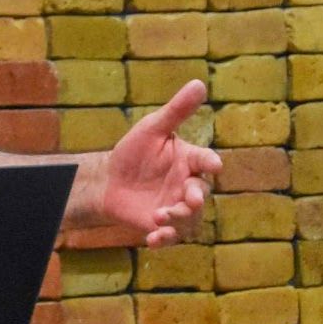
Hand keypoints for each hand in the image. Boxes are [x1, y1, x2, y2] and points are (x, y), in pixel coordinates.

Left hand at [84, 80, 221, 247]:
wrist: (109, 181)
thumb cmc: (133, 152)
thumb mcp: (152, 129)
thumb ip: (176, 111)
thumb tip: (199, 83)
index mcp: (190, 160)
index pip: (206, 160)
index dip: (210, 162)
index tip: (213, 165)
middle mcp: (188, 184)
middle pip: (201, 193)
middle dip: (196, 197)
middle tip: (189, 198)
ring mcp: (178, 206)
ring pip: (191, 218)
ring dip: (179, 219)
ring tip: (160, 216)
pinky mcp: (164, 224)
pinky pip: (172, 236)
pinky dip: (165, 239)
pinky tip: (153, 240)